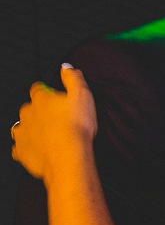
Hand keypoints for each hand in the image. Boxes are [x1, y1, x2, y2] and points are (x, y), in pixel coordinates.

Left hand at [12, 65, 96, 181]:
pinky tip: (39, 150)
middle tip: (58, 121)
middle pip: (30, 108)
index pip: (39, 89)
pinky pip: (20, 148)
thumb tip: (66, 67)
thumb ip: (73, 78)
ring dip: (32, 129)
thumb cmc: (77, 127)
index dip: (48, 93)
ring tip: (49, 136)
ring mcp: (22, 132)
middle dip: (40, 112)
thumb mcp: (83, 95)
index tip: (57, 100)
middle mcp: (27, 113)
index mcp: (41, 98)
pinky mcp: (22, 151)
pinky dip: (27, 148)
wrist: (69, 157)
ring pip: (22, 126)